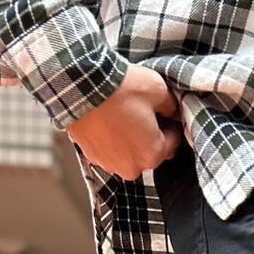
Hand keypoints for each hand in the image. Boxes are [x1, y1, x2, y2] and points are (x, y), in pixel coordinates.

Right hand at [68, 63, 181, 179]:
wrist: (81, 86)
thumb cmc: (121, 89)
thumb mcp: (158, 88)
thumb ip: (171, 105)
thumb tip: (171, 111)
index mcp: (153, 155)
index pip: (173, 142)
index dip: (171, 124)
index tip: (165, 112)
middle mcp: (133, 168)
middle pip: (149, 150)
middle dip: (149, 134)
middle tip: (142, 111)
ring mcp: (110, 165)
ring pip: (129, 152)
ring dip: (129, 138)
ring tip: (122, 115)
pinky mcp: (92, 157)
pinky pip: (110, 150)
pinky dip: (111, 139)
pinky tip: (108, 121)